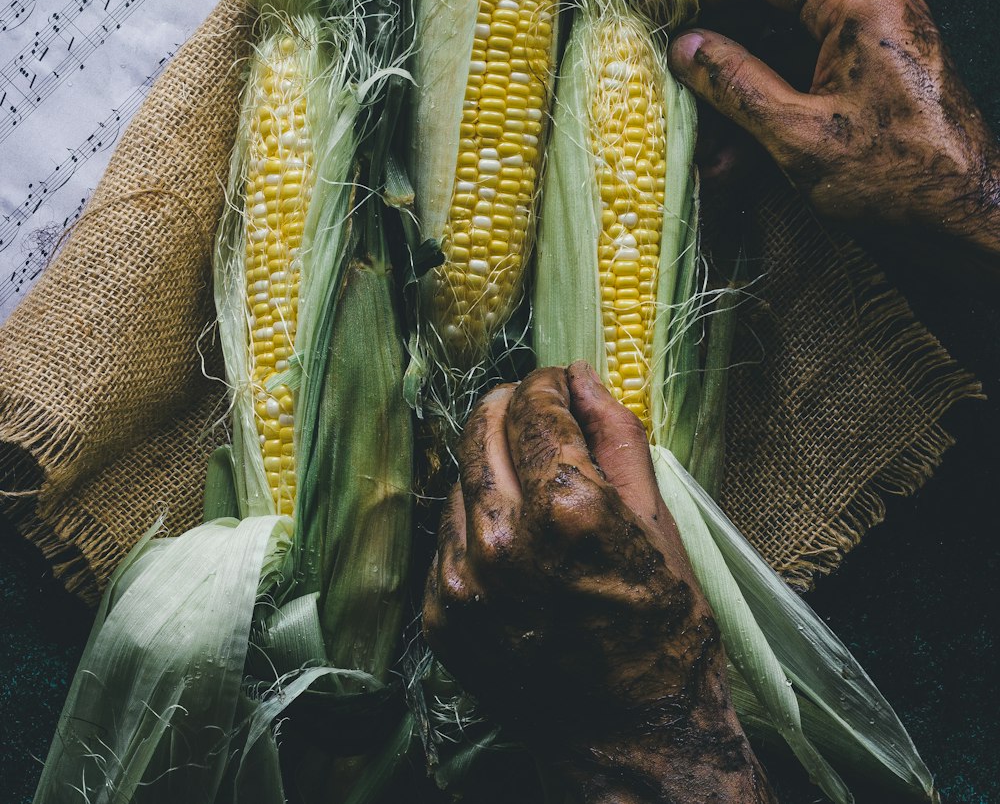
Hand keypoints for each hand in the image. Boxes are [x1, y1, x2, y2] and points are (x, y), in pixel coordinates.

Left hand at [423, 363, 774, 803]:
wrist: (633, 736)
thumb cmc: (662, 629)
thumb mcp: (656, 520)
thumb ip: (615, 436)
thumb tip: (583, 378)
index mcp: (565, 507)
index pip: (535, 403)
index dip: (551, 384)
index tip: (562, 386)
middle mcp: (501, 538)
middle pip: (482, 425)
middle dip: (512, 406)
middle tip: (539, 414)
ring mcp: (461, 580)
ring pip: (459, 476)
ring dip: (493, 465)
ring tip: (532, 487)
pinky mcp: (440, 614)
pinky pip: (446, 535)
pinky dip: (475, 520)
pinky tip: (514, 541)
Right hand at [667, 0, 999, 256]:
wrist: (972, 222)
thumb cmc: (900, 178)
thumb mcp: (799, 134)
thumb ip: (735, 83)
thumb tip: (686, 48)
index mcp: (858, 2)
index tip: (660, 5)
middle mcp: (871, 6)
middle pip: (769, 3)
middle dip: (715, 44)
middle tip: (667, 68)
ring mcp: (876, 40)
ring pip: (783, 46)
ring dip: (737, 87)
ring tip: (698, 137)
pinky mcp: (876, 74)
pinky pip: (808, 74)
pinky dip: (769, 107)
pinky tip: (733, 158)